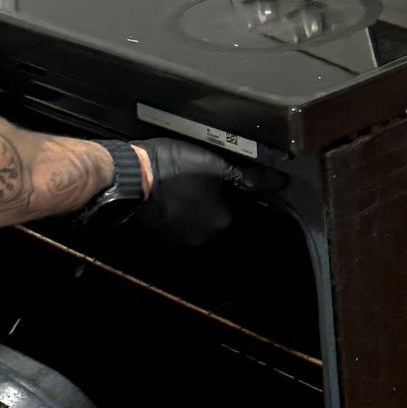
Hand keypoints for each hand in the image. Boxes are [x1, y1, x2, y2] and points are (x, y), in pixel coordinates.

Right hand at [129, 136, 258, 244]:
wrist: (130, 177)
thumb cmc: (171, 167)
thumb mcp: (214, 164)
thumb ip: (246, 176)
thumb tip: (277, 180)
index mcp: (221, 221)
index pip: (240, 216)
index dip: (237, 201)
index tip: (228, 190)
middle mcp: (202, 239)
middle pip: (217, 225)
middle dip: (215, 210)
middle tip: (206, 188)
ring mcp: (178, 243)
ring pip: (197, 231)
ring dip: (196, 217)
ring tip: (187, 194)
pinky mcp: (159, 240)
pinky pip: (176, 233)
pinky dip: (178, 221)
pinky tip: (172, 203)